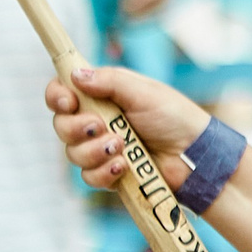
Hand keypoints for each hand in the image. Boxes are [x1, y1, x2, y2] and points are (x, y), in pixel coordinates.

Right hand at [48, 65, 211, 189]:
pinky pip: (89, 177)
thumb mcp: (143, 92)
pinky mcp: (109, 172)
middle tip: (101, 127)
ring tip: (122, 147)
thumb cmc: (174, 117)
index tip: (68, 102)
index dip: (57, 97)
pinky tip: (124, 166)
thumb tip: (76, 75)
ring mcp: (101, 148)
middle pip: (62, 125)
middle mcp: (97, 120)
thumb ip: (109, 81)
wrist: (193, 155)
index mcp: (102, 95)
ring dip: (95, 151)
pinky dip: (104, 172)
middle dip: (77, 128)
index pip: (63, 92)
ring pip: (73, 154)